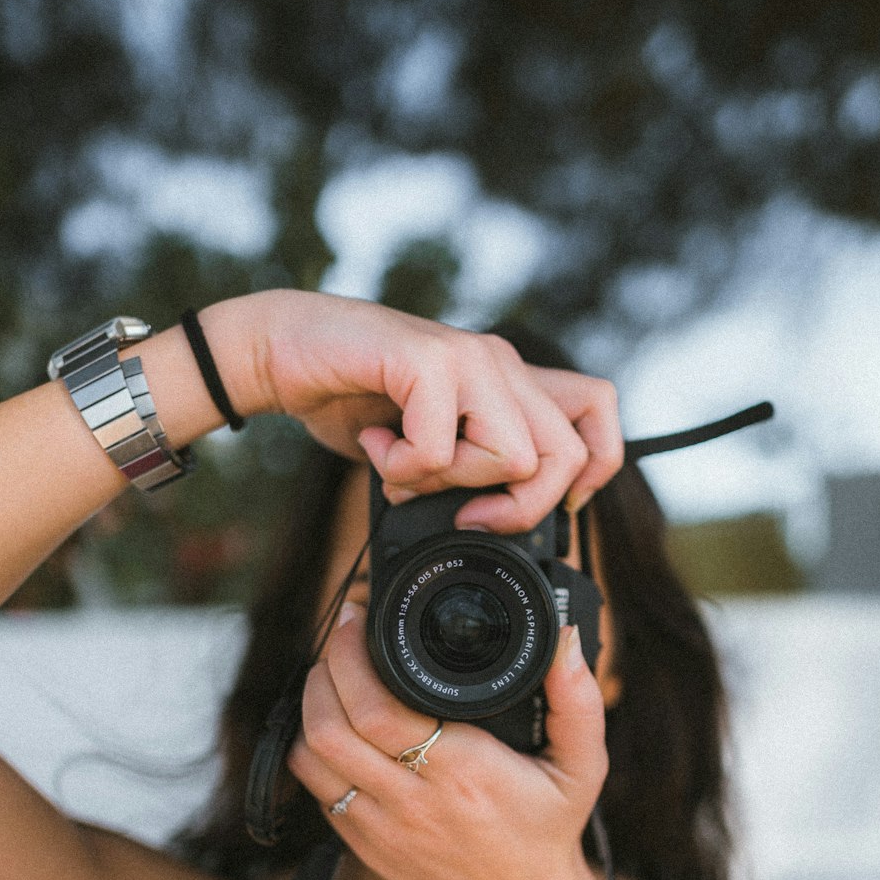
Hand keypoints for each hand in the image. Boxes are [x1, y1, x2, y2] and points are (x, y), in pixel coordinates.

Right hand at [259, 290, 622, 529]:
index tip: (525, 503)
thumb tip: (495, 528)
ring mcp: (468, 355)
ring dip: (450, 483)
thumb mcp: (427, 447)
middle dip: (517, 508)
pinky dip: (402, 467)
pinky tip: (375, 445)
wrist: (280, 350)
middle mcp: (499, 362)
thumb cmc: (352, 402)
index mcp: (509, 380)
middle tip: (464, 513)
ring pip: (512, 455)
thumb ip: (470, 471)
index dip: (588, 474)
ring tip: (401, 466)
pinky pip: (440, 447)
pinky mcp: (426, 359)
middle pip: (566, 454)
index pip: (599, 413)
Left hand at [287, 600, 609, 879]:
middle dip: (323, 671)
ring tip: (332, 678)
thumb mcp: (581, 766)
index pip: (378, 709)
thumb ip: (578, 702)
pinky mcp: (363, 845)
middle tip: (341, 640)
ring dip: (309, 708)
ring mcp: (380, 827)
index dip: (352, 656)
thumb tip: (565, 642)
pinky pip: (315, 789)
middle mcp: (412, 801)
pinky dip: (313, 748)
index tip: (357, 619)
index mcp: (461, 772)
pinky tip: (336, 726)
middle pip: (328, 727)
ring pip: (309, 756)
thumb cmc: (548, 832)